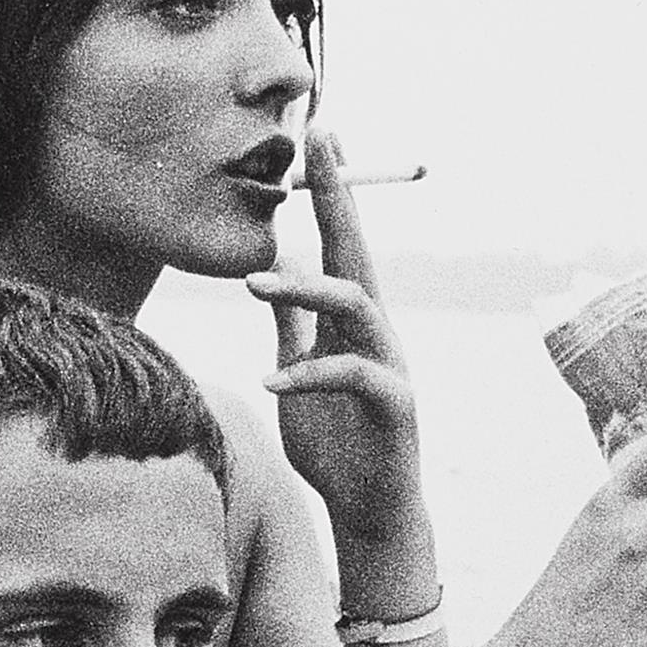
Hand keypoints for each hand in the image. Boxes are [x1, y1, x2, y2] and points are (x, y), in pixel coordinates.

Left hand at [245, 127, 425, 553]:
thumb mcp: (301, 372)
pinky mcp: (394, 406)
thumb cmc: (337, 445)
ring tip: (252, 286)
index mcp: (353, 320)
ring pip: (355, 305)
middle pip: (359, 250)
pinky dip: (307, 375)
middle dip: (339, 195)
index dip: (331, 189)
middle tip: (318, 142)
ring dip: (304, 288)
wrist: (371, 514)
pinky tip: (271, 383)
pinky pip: (351, 376)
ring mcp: (391, 365)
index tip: (319, 132)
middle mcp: (378, 331)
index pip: (341, 242)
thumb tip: (273, 272)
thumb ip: (292, 325)